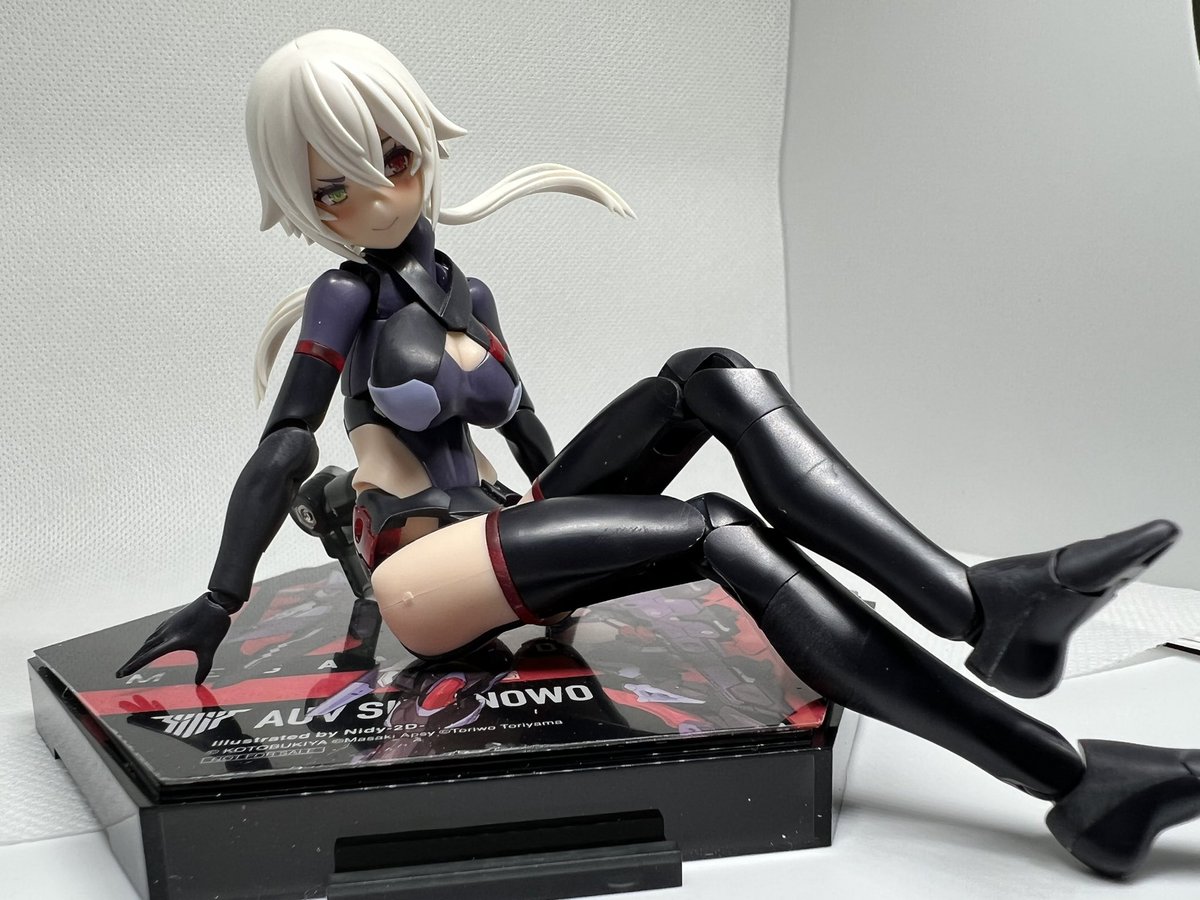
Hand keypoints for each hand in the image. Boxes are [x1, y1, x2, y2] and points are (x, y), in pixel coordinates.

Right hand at [116, 594, 231, 683]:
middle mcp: (167, 633)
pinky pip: (154, 635)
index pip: (150, 656)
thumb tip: (198, 683)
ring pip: (148, 642)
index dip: (135, 665)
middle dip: (130, 662)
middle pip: (143, 650)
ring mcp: (167, 626)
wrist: (215, 603)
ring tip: (130, 663)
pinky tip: (146, 647)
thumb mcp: (210, 649)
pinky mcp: (170, 621)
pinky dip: (147, 643)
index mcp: (174, 640)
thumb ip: (204, 667)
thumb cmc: (214, 625)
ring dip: (137, 653)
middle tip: (119, 673)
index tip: (122, 674)